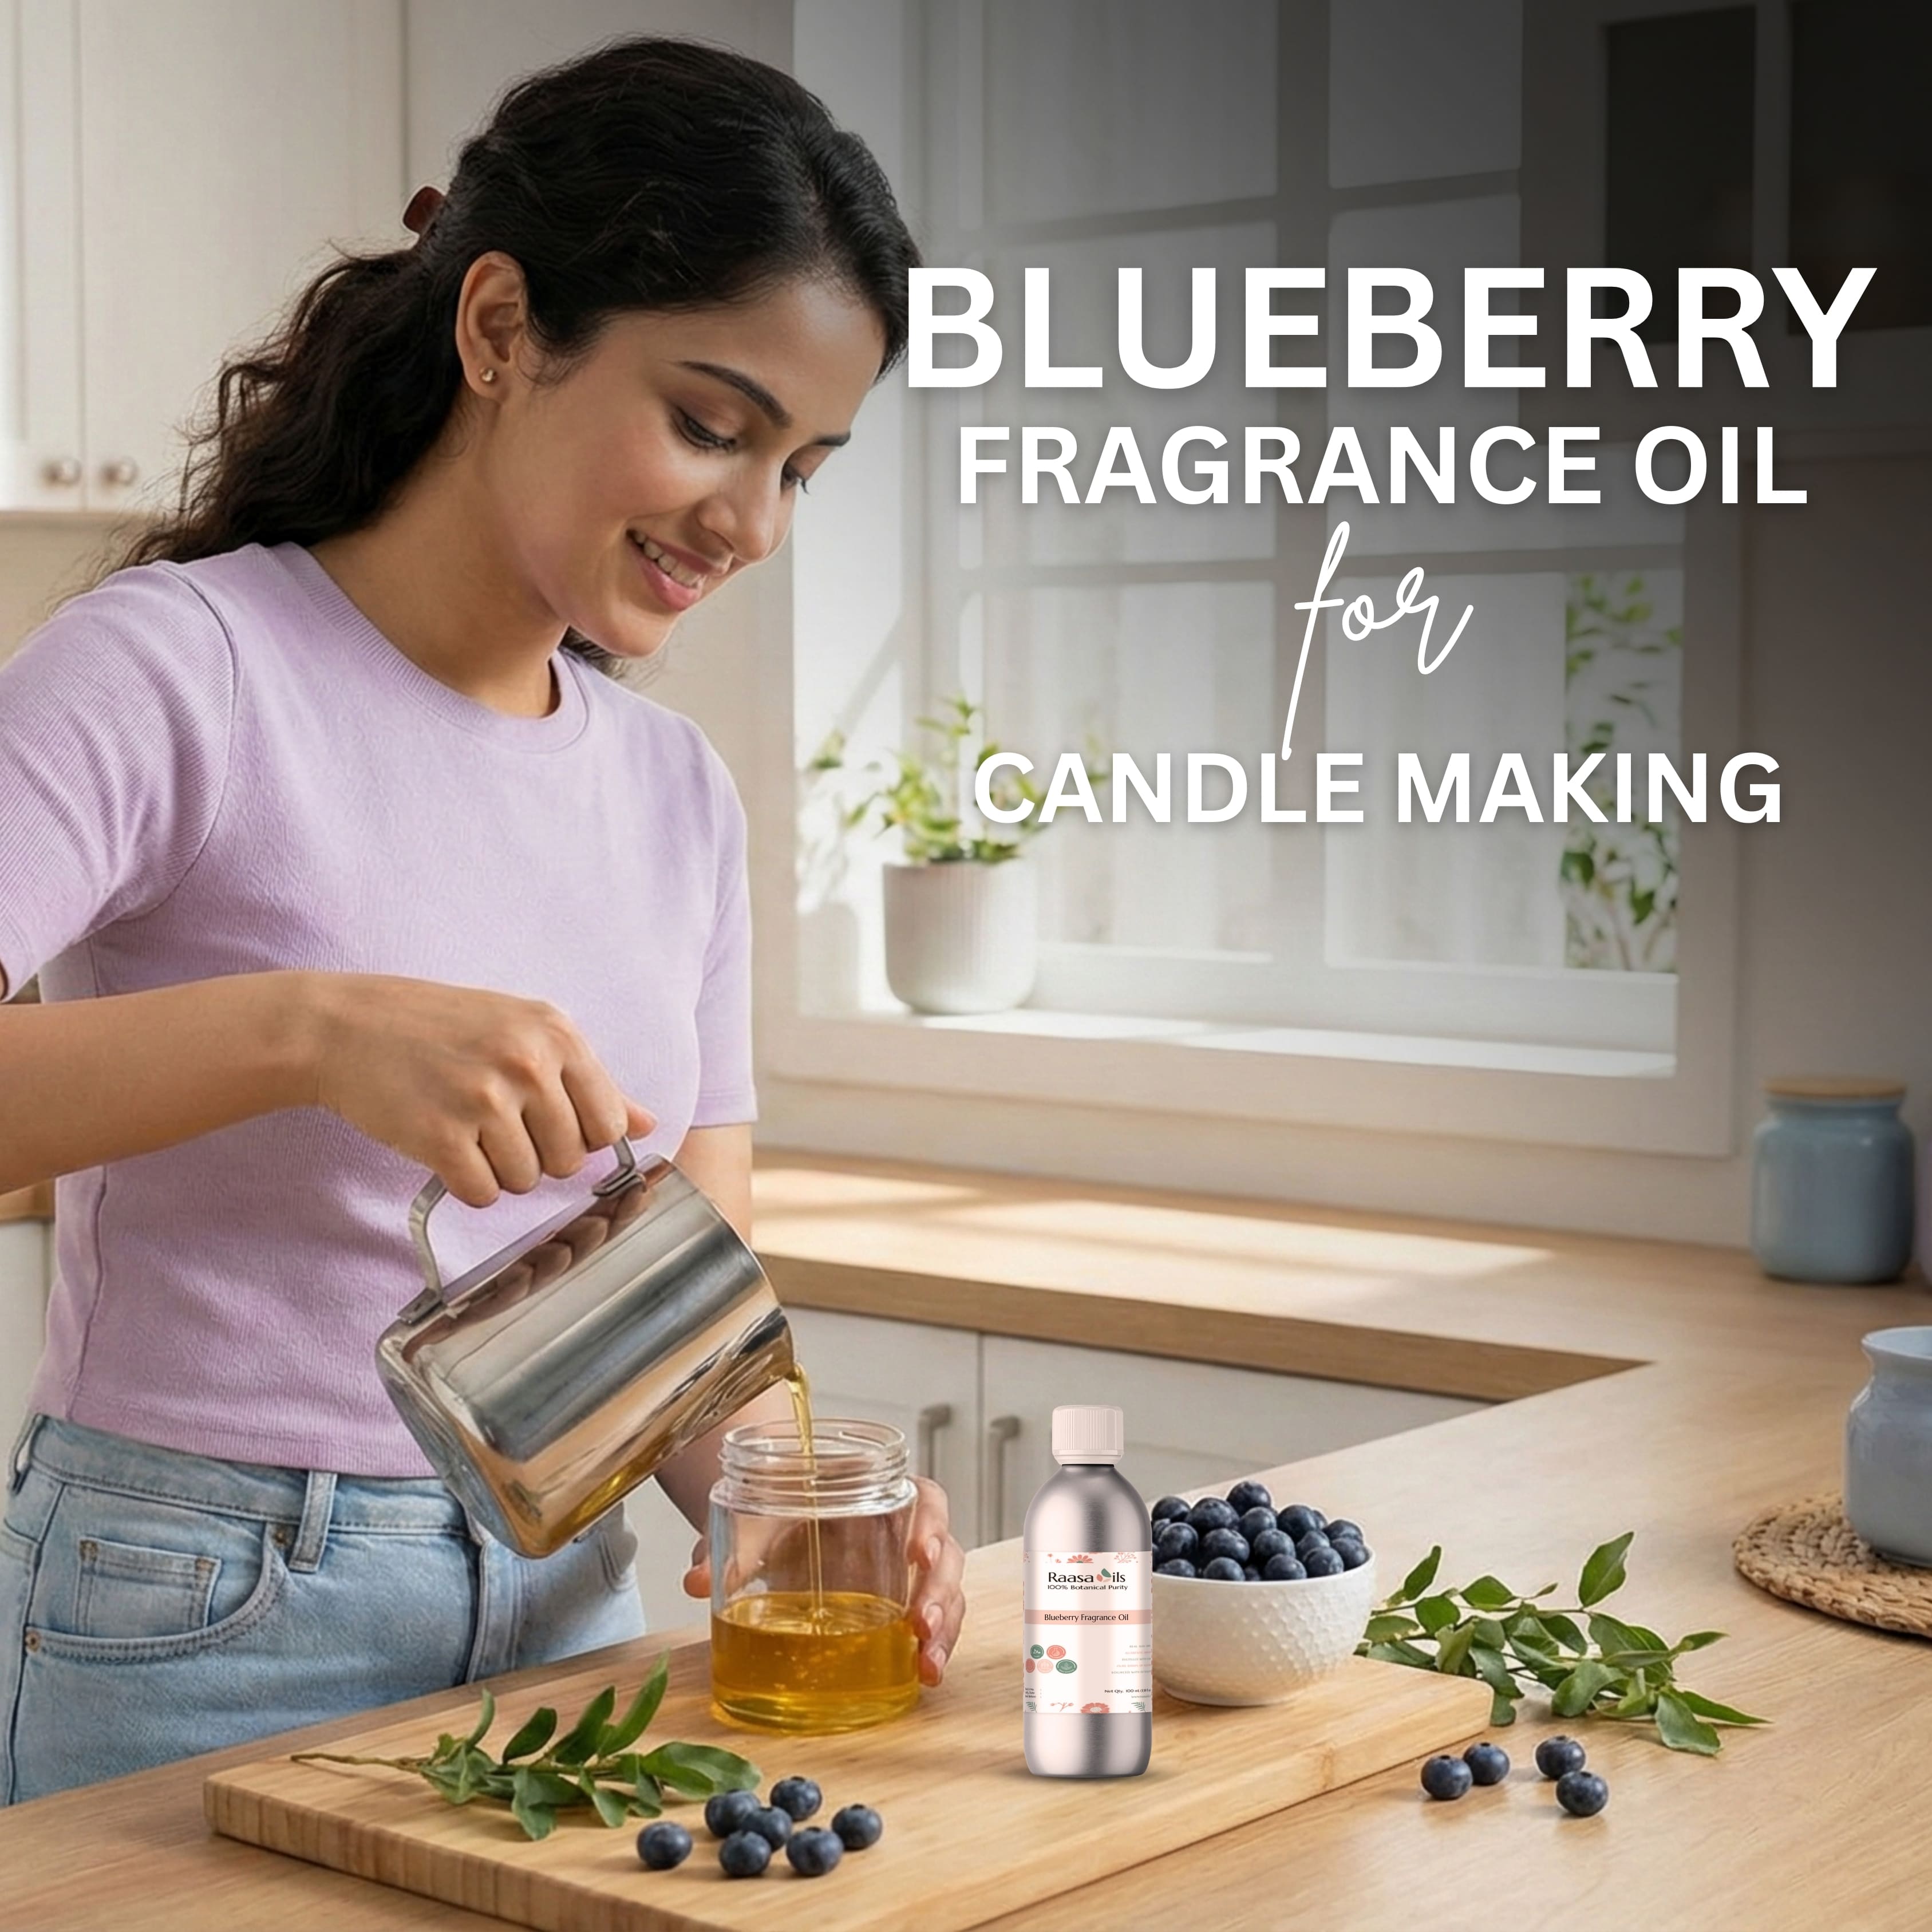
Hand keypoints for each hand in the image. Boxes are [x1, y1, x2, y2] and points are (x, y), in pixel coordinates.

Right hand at [304, 972, 653, 1204]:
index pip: (608, 1124)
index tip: (547, 1124)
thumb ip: (589, 1079)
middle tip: (497, 1125)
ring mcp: (483, 1099)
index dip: (580, 1137)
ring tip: (467, 1129)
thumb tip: (646, 1123)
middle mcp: (527, 1063)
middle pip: (570, 1160)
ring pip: (525, 1182)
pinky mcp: (440, 1135)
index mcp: (556, 1034)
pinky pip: (482, 1194)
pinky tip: (444, 1147)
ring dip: (498, 1170)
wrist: (346, 1025)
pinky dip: (465, 1183)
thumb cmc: (440, 1028)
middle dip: (538, 1157)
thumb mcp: (523, 1031)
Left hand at [682, 1476, 967, 1685]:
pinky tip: (925, 1674)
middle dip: (939, 1589)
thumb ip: (729, 1548)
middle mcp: (902, 1535)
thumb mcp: (754, 1527)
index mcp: (878, 1497)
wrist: (773, 1533)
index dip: (931, 1521)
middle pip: (945, 1553)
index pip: (925, 1498)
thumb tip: (695, 1580)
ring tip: (928, 1663)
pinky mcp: (900, 1609)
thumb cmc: (776, 1520)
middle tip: (920, 1621)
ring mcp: (904, 1575)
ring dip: (944, 1626)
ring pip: (947, 1593)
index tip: (919, 1550)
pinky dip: (934, 1649)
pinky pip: (932, 1625)